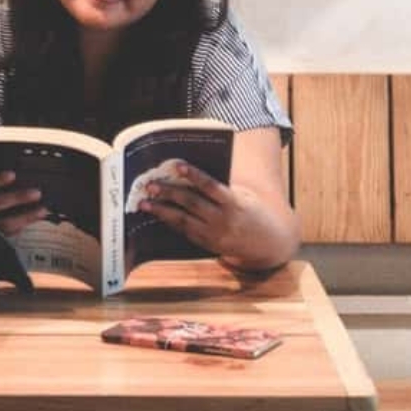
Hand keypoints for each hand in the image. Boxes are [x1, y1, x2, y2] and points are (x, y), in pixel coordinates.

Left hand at [138, 162, 266, 259]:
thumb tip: (188, 174)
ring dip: (162, 211)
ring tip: (144, 203)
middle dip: (169, 193)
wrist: (265, 241)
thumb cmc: (250, 209)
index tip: (178, 166)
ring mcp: (214, 234)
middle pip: (192, 203)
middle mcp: (223, 220)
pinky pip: (185, 232)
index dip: (194, 175)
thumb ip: (220, 186)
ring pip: (183, 220)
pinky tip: (157, 214)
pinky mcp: (207, 244)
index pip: (211, 186)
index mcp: (234, 202)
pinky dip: (170, 222)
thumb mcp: (242, 194)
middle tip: (150, 185)